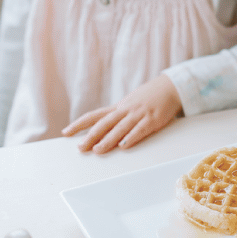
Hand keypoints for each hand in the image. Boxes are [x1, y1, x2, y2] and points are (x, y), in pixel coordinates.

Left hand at [63, 74, 181, 152]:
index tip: (66, 132)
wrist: (170, 87)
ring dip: (108, 140)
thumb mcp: (130, 104)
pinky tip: (124, 146)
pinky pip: (140, 129)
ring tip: (98, 150)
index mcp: (119, 107)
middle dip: (91, 136)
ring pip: (120, 128)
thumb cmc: (150, 97)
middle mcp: (126, 110)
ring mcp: (139, 114)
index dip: (79, 124)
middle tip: (81, 148)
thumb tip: (103, 130)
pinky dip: (131, 138)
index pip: (95, 115)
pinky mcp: (152, 119)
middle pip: (104, 123)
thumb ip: (118, 116)